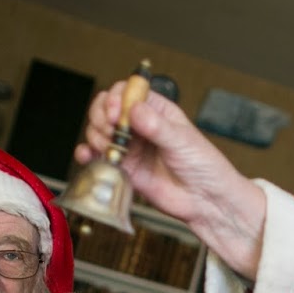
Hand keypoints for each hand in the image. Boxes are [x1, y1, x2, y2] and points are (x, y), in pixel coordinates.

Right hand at [76, 84, 265, 276]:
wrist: (206, 201)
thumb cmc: (204, 166)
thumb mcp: (183, 141)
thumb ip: (157, 127)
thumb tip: (134, 111)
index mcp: (157, 110)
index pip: (127, 92)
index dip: (115, 98)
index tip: (116, 113)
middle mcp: (140, 126)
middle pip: (106, 109)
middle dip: (102, 117)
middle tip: (111, 131)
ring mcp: (131, 147)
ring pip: (99, 131)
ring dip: (96, 136)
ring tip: (109, 147)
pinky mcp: (124, 168)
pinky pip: (98, 157)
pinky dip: (87, 154)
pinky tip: (88, 156)